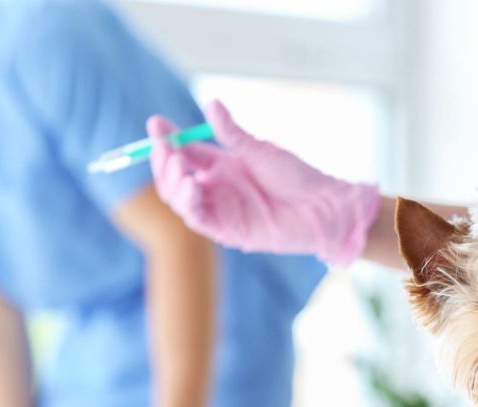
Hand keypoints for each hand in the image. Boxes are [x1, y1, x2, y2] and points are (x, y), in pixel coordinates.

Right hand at [147, 101, 380, 265]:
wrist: (321, 207)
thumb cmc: (297, 177)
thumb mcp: (261, 150)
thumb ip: (233, 134)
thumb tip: (211, 105)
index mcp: (221, 164)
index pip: (184, 151)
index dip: (167, 139)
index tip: (156, 124)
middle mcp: (216, 187)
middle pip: (174, 177)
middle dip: (164, 161)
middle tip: (166, 148)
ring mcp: (220, 209)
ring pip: (180, 199)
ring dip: (172, 182)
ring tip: (178, 167)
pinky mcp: (228, 230)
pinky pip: (199, 220)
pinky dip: (189, 204)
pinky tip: (190, 187)